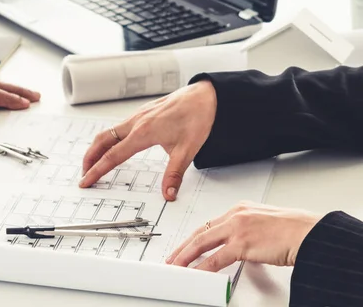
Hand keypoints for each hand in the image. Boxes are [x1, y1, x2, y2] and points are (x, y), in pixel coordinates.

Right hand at [80, 80, 216, 200]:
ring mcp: (137, 116)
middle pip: (102, 141)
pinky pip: (118, 127)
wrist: (204, 96)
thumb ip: (174, 174)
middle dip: (89, 158)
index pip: (112, 156)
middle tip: (84, 173)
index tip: (87, 180)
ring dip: (97, 147)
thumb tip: (168, 194)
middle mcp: (136, 123)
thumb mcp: (188, 150)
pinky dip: (108, 139)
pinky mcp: (142, 113)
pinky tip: (112, 146)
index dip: (97, 170)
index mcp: (143, 133)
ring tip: (94, 162)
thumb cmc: (197, 118)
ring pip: (108, 132)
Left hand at [166, 202, 320, 270]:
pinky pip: (216, 258)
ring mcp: (237, 229)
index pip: (210, 224)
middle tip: (173, 257)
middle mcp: (236, 215)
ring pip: (203, 243)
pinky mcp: (242, 243)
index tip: (186, 245)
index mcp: (240, 209)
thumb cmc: (294, 230)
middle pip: (201, 232)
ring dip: (186, 256)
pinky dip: (203, 267)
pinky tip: (195, 272)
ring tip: (177, 266)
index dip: (195, 237)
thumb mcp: (265, 223)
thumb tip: (240, 247)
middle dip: (184, 246)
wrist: (309, 232)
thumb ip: (248, 232)